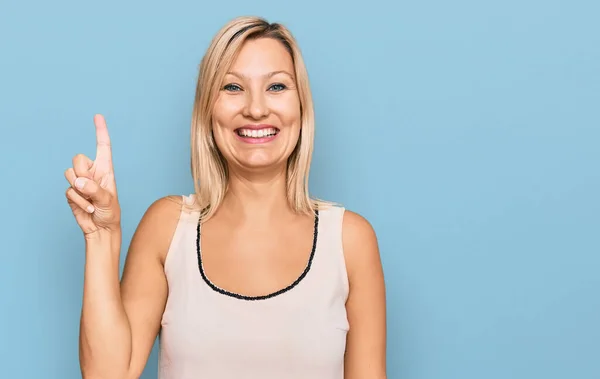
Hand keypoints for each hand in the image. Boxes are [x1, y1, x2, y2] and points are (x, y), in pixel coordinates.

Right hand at [65, 114, 120, 237]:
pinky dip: (78, 202)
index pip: (103, 146)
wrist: (101, 229)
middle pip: (78, 159)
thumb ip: (94, 190)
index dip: (100, 131)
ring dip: (80, 191)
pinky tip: (88, 208)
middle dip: (82, 173)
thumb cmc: (111, 213)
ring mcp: (80, 181)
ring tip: (92, 201)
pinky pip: (68, 191)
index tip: (98, 116)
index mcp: (106, 169)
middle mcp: (92, 172)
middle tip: (91, 188)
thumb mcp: (108, 201)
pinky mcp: (72, 192)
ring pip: (69, 174)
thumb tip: (79, 182)